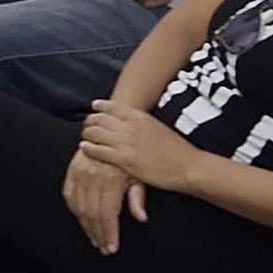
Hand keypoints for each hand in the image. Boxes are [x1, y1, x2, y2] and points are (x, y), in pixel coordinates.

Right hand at [61, 146, 137, 254]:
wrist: (112, 133)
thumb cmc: (129, 155)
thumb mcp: (139, 173)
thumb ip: (138, 197)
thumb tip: (141, 218)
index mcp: (111, 178)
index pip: (107, 214)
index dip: (109, 233)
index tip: (111, 247)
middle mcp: (93, 176)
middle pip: (92, 215)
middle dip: (98, 234)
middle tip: (103, 246)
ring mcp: (80, 172)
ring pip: (79, 208)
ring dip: (86, 226)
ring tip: (94, 238)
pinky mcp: (72, 170)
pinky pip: (69, 196)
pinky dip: (75, 210)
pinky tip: (83, 220)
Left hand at [74, 98, 193, 192]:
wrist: (188, 166)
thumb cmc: (177, 150)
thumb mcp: (158, 128)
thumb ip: (142, 124)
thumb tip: (134, 123)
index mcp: (140, 117)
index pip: (113, 107)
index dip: (100, 107)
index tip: (94, 107)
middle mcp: (131, 126)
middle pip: (100, 118)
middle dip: (90, 121)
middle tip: (86, 126)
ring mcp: (127, 142)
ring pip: (96, 133)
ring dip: (87, 134)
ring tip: (84, 137)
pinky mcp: (125, 159)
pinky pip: (99, 151)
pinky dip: (89, 148)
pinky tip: (84, 149)